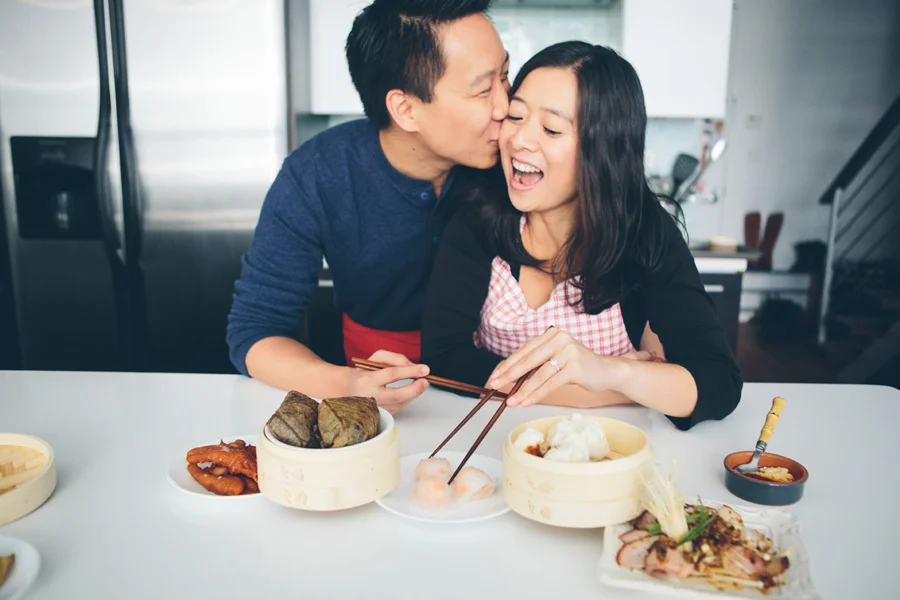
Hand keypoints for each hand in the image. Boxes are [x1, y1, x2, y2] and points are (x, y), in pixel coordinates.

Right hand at [347, 350, 429, 413]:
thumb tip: (412, 365)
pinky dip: (408, 399)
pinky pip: (399, 407)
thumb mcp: (375, 358)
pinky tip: (410, 391)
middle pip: (397, 395)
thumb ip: (394, 358)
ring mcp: (375, 408)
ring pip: (400, 403)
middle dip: (415, 388)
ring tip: (420, 383)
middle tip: (426, 381)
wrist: (349, 389)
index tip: (424, 369)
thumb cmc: (365, 372)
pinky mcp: (381, 415)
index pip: (391, 374)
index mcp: (366, 379)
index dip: (410, 371)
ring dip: (414, 393)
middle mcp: (369, 396)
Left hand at [487, 328, 639, 406]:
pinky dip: (537, 394)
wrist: (606, 371)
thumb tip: (507, 375)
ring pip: (539, 374)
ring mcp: (568, 351)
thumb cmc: (577, 367)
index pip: (524, 351)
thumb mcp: (555, 359)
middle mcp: (559, 338)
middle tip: (494, 386)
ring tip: (511, 401)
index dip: (507, 365)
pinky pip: (551, 383)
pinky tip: (527, 402)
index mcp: (550, 334)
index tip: (494, 377)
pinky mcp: (575, 367)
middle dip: (509, 375)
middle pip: (528, 360)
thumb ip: (536, 363)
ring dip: (523, 390)